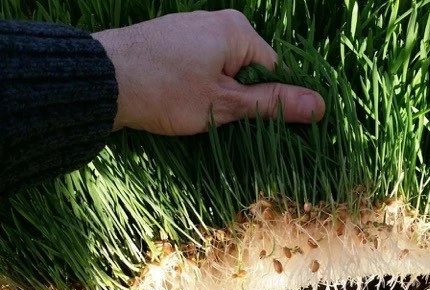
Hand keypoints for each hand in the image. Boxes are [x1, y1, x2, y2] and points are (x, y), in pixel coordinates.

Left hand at [92, 10, 325, 134]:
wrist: (101, 80)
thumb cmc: (168, 91)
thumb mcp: (225, 103)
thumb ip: (272, 103)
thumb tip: (319, 106)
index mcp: (237, 29)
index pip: (274, 69)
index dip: (265, 99)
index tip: (247, 121)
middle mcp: (217, 19)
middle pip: (249, 67)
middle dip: (238, 95)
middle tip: (215, 117)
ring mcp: (191, 26)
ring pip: (223, 68)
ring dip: (216, 92)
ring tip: (192, 109)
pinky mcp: (171, 37)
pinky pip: (200, 63)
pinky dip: (196, 83)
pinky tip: (178, 97)